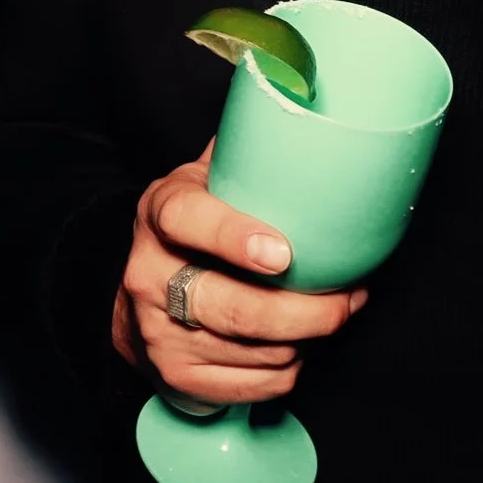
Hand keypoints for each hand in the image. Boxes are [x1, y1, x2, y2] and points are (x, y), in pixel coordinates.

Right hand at [112, 147, 365, 405]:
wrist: (131, 298)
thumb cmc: (188, 232)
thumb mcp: (201, 181)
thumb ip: (246, 152)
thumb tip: (309, 97)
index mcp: (161, 215)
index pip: (189, 221)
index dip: (236, 237)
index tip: (285, 252)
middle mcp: (151, 276)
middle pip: (237, 308)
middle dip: (309, 311)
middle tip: (351, 297)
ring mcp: (161, 334)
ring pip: (257, 351)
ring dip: (310, 339)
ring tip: (333, 314)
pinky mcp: (177, 378)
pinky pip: (256, 385)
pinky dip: (290, 369)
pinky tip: (299, 345)